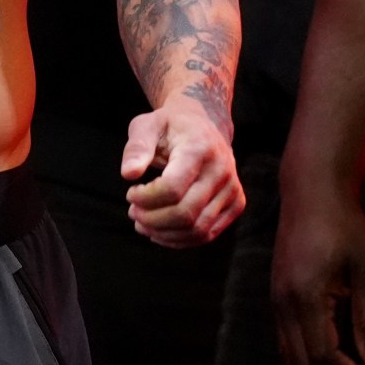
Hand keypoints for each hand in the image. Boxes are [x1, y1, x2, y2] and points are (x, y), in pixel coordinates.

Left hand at [119, 99, 242, 247]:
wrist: (205, 125)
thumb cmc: (170, 126)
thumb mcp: (147, 125)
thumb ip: (137, 148)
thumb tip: (127, 174)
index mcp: (199, 149)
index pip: (172, 188)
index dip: (146, 198)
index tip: (130, 193)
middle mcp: (222, 172)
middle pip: (185, 213)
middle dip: (152, 219)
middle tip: (132, 212)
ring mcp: (233, 190)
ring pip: (198, 229)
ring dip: (164, 233)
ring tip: (141, 224)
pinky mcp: (236, 204)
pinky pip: (208, 233)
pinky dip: (180, 239)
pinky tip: (159, 232)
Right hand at [270, 177, 364, 364]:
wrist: (312, 194)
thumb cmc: (347, 227)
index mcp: (306, 296)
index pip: (323, 356)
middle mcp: (283, 302)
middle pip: (301, 364)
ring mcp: (275, 299)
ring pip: (289, 355)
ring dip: (321, 364)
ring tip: (355, 356)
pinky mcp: (276, 294)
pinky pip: (286, 338)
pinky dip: (310, 349)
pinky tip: (338, 336)